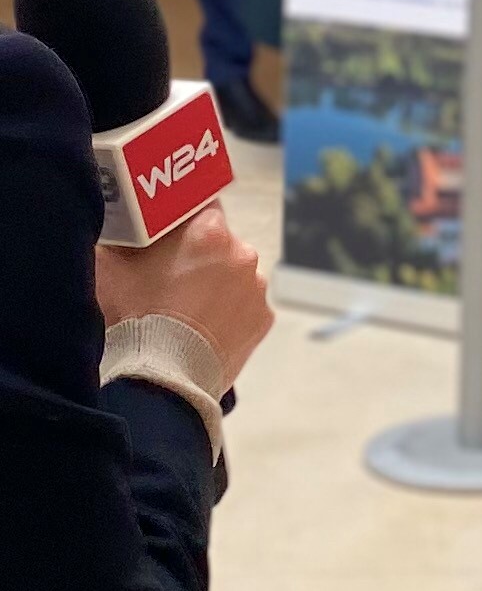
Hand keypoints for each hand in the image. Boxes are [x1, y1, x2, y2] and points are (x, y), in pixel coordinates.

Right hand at [96, 203, 275, 387]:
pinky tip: (202, 332)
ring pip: (235, 277)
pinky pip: (245, 308)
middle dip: (199, 257)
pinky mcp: (263, 319)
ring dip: (217, 287)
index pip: (200, 208)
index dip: (181, 222)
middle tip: (170, 283)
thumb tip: (118, 227)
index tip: (167, 238)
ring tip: (186, 315)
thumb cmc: (132, 320)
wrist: (158, 382)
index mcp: (209, 232)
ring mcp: (257, 288)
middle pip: (219, 244)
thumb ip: (119, 240)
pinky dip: (229, 316)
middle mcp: (243, 253)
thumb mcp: (109, 270)